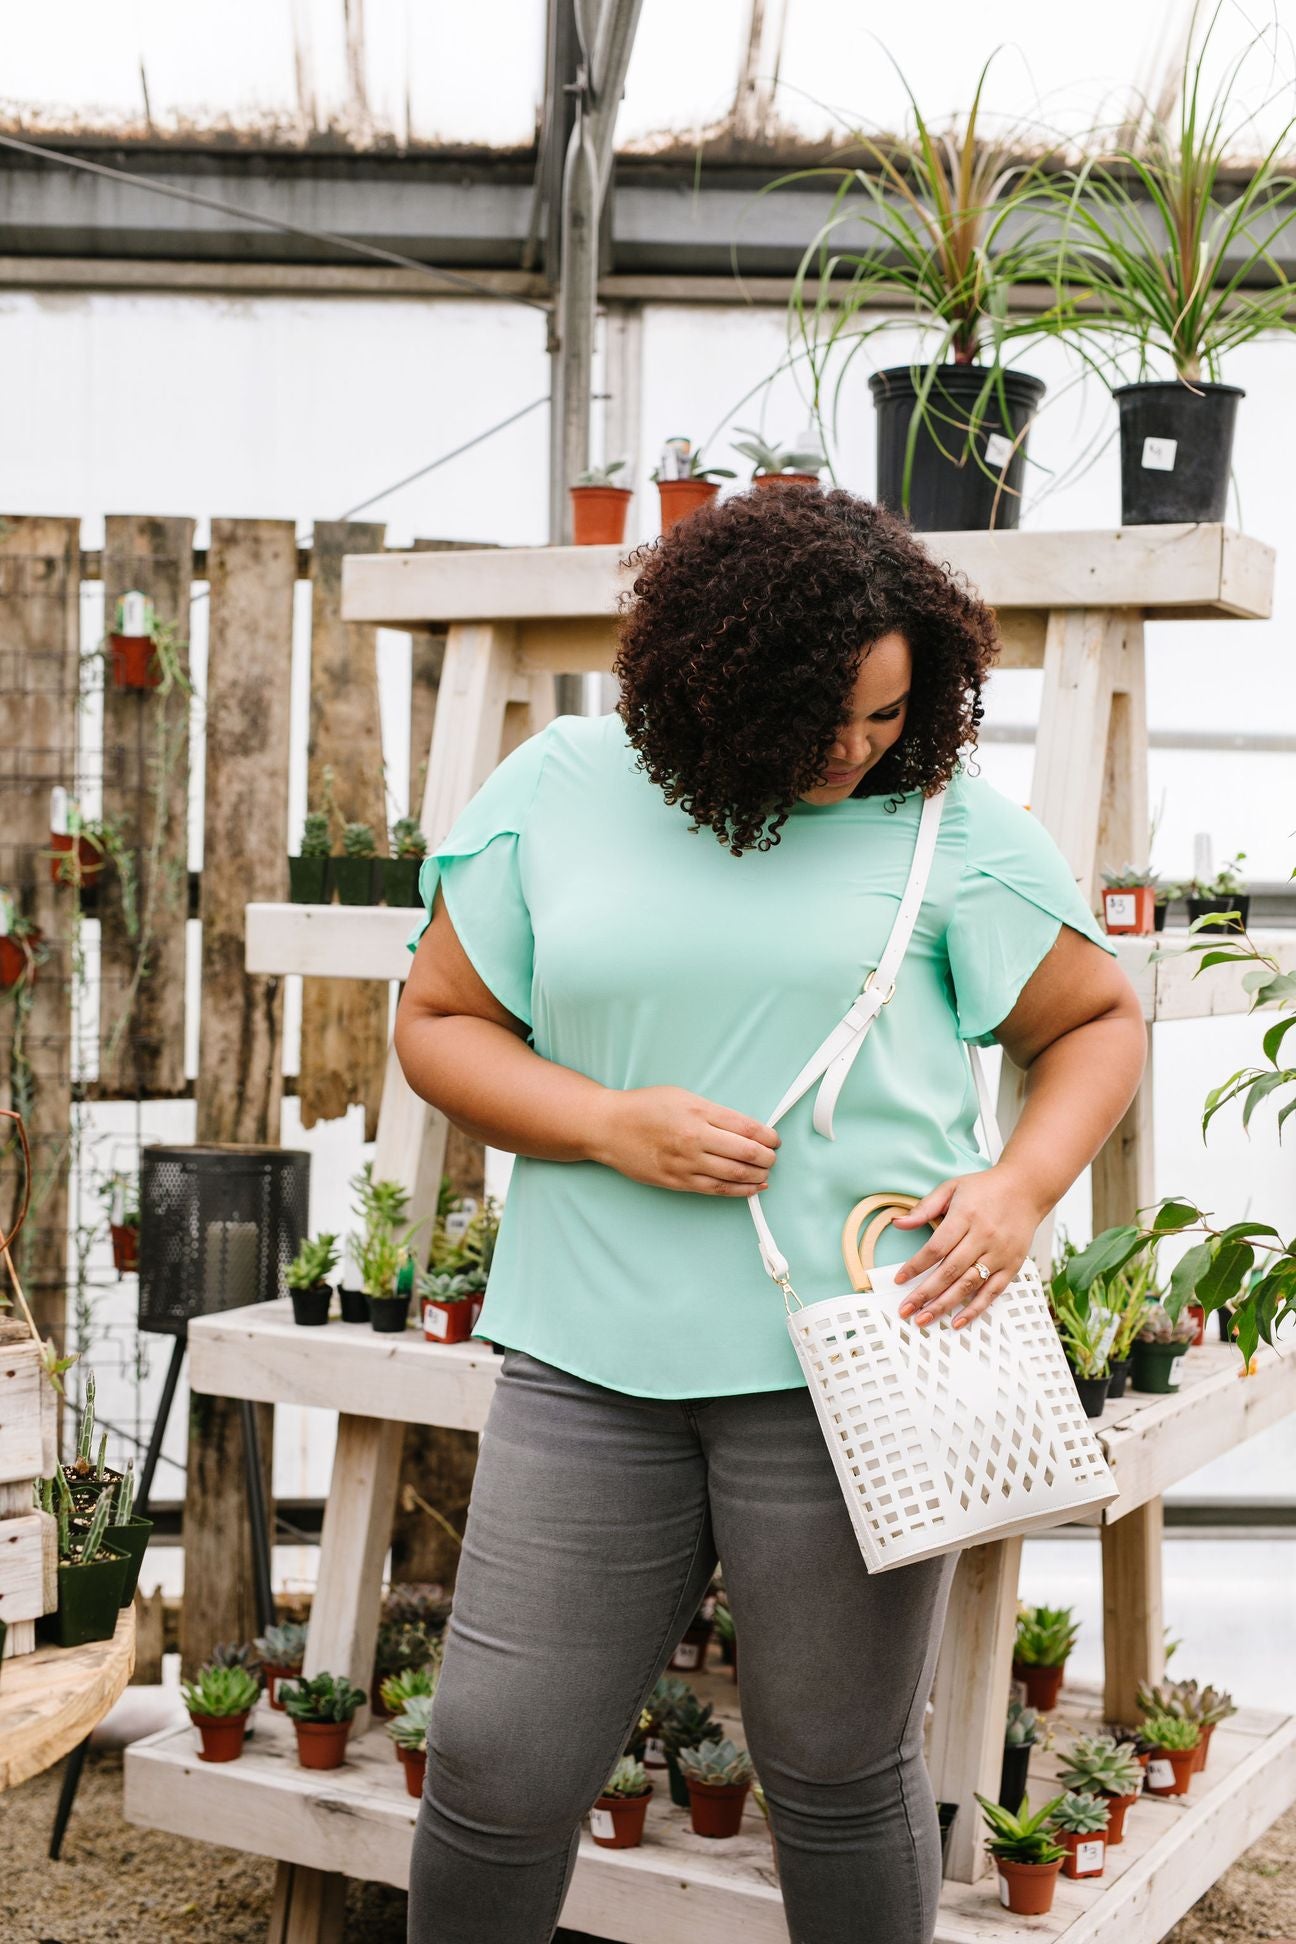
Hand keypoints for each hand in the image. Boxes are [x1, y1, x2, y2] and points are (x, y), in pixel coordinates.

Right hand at [592, 1086, 779, 1196]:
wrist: (608, 1127)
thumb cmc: (644, 1107)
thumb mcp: (682, 1096)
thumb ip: (713, 1112)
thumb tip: (745, 1129)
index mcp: (698, 1111)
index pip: (746, 1127)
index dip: (767, 1136)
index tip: (775, 1139)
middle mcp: (695, 1138)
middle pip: (745, 1152)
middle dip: (766, 1157)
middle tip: (773, 1157)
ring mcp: (686, 1162)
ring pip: (733, 1174)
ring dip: (757, 1175)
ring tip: (766, 1172)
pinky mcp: (677, 1181)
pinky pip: (715, 1189)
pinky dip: (738, 1190)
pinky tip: (752, 1188)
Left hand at [890, 1167, 1043, 1329]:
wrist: (1026, 1188)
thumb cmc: (985, 1188)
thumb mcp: (951, 1188)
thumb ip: (924, 1208)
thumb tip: (898, 1224)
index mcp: (965, 1216)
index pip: (936, 1247)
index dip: (916, 1266)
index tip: (900, 1280)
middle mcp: (983, 1237)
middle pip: (950, 1271)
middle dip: (925, 1294)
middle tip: (905, 1310)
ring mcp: (1000, 1253)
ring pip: (969, 1285)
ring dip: (945, 1305)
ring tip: (924, 1319)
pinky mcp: (1013, 1265)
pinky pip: (992, 1292)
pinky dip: (975, 1309)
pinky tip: (958, 1322)